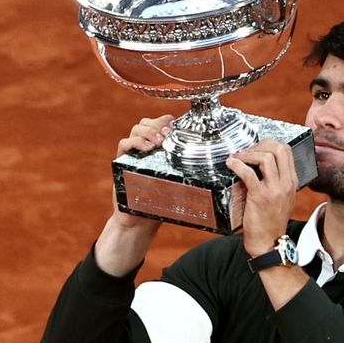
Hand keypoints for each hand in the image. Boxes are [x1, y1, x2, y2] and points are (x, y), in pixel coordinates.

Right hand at [94, 115, 175, 276]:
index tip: (176, 125)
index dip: (166, 120)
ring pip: (136, 129)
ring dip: (149, 131)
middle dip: (158, 124)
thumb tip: (222, 166)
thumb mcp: (178, 184)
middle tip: (168, 133)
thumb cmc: (161, 204)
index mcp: (156, 150)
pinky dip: (135, 142)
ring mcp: (131, 154)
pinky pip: (124, 144)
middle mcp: (143, 149)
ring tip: (159, 141)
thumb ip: (191, 173)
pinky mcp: (121, 163)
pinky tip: (147, 148)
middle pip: (147, 122)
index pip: (159, 124)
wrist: (139, 222)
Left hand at [225, 139, 298, 258]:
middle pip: (278, 149)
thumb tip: (257, 163)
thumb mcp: (281, 198)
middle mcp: (286, 183)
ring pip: (265, 157)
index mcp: (292, 181)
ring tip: (237, 157)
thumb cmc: (271, 221)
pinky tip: (231, 164)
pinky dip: (237, 164)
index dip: (268, 143)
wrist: (269, 243)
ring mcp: (274, 189)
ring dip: (248, 153)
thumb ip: (275, 181)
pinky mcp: (260, 196)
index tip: (255, 147)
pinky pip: (248, 173)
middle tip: (246, 151)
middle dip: (259, 144)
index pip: (286, 151)